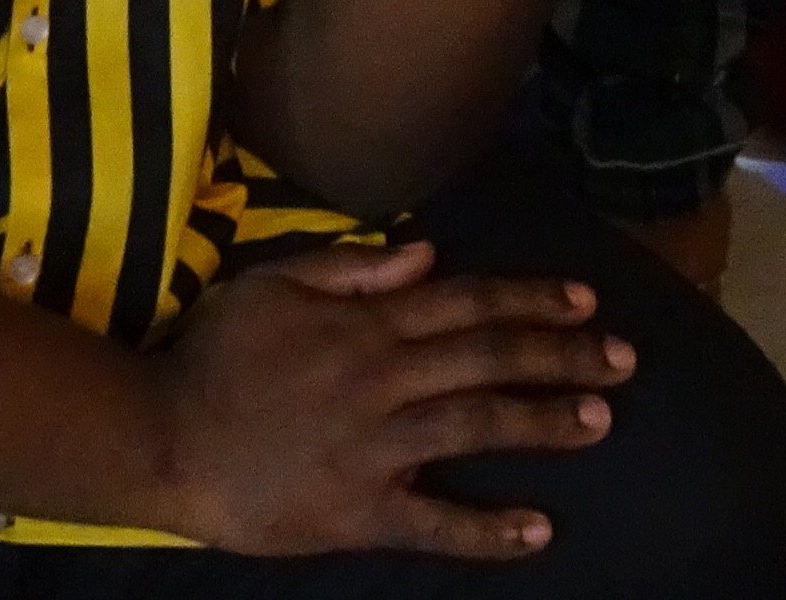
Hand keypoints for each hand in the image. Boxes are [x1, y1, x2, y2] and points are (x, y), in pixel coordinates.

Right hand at [139, 241, 628, 559]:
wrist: (162, 440)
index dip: (529, 299)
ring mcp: (373, 446)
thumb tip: (425, 253)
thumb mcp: (270, 283)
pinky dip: (486, 529)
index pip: (464, 301)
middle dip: (561, 355)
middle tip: (623, 359)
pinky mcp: (358, 511)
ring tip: (599, 420)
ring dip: (541, 422)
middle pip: (486, 357)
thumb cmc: (213, 357)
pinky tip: (537, 531)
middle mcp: (380, 377)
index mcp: (364, 321)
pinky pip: (433, 523)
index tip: (584, 300)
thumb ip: (348, 266)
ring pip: (473, 424)